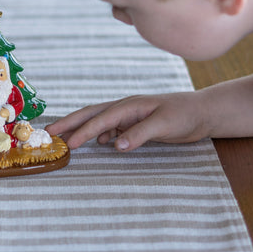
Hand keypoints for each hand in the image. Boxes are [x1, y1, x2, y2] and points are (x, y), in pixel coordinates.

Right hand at [45, 92, 209, 150]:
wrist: (202, 112)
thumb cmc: (185, 115)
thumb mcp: (164, 124)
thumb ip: (140, 134)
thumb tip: (115, 145)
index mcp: (130, 105)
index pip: (101, 119)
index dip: (83, 131)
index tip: (67, 143)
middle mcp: (126, 108)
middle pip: (91, 113)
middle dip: (71, 122)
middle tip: (50, 132)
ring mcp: (129, 115)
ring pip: (99, 120)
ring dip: (82, 128)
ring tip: (65, 138)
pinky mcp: (135, 124)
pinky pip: (111, 128)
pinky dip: (99, 134)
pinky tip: (98, 143)